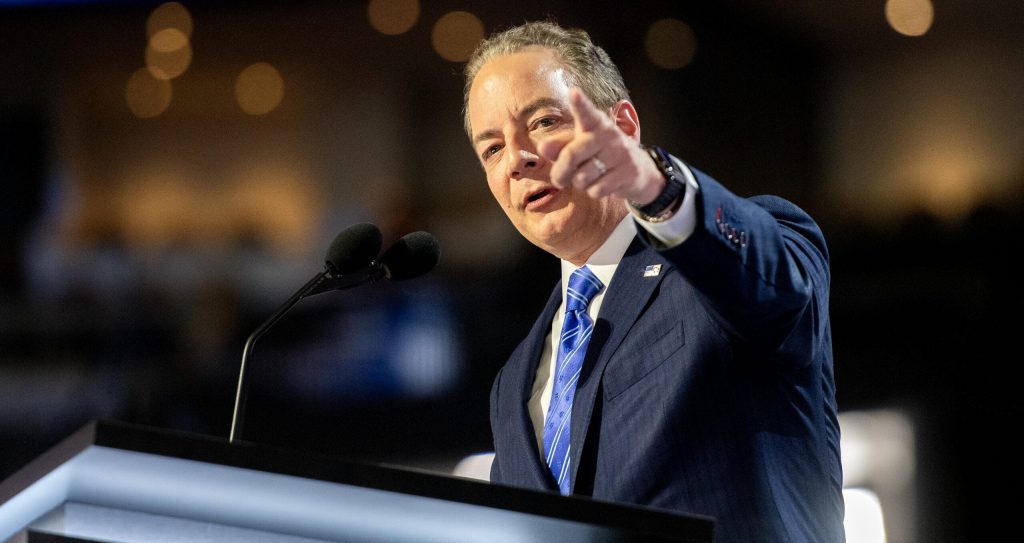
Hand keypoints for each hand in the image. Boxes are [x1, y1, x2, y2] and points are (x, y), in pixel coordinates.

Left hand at [538, 88, 663, 204]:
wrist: (640, 172)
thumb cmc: (601, 156)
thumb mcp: (580, 148)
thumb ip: (559, 147)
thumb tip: (542, 147)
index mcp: (595, 124)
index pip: (586, 113)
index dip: (580, 104)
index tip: (574, 93)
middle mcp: (609, 135)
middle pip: (571, 155)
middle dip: (560, 172)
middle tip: (559, 179)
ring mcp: (621, 153)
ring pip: (583, 177)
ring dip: (579, 184)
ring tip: (589, 178)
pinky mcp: (629, 172)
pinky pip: (597, 189)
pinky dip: (594, 192)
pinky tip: (603, 185)